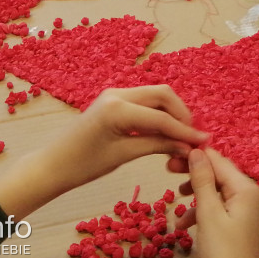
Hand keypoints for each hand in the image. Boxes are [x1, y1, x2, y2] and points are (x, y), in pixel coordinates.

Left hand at [0, 86, 208, 218]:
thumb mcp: (124, 155)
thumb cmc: (83, 164)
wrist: (52, 165)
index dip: (185, 131)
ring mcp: (115, 93)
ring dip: (173, 113)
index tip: (205, 142)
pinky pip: (145, 102)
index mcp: (118, 107)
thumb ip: (158, 146)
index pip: (162, 117)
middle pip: (163, 95)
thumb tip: (188, 147)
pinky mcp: (114, 100)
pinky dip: (159, 114)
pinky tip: (167, 132)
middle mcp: (118, 93)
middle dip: (182, 114)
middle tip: (195, 137)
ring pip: (156, 96)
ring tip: (184, 136)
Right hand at [175, 148, 258, 257]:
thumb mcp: (209, 214)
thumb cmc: (224, 251)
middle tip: (168, 169)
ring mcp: (240, 208)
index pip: (218, 160)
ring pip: (213, 191)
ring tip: (176, 197)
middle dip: (192, 173)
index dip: (196, 154)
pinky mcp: (234, 222)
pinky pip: (214, 208)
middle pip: (216, 173)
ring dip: (193, 194)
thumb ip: (202, 181)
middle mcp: (245, 194)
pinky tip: (183, 224)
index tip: (172, 153)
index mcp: (244, 188)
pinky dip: (199, 212)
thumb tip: (196, 152)